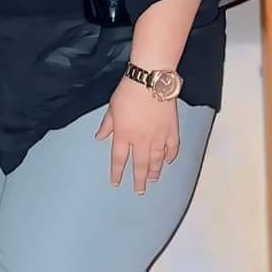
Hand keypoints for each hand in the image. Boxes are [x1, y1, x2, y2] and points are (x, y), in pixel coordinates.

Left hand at [95, 76, 179, 194]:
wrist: (150, 80)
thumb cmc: (128, 92)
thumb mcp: (112, 108)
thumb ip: (107, 125)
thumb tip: (99, 137)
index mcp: (123, 135)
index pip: (119, 159)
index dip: (117, 173)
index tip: (116, 183)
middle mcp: (141, 140)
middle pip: (140, 165)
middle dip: (139, 180)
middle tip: (139, 191)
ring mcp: (158, 136)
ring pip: (157, 160)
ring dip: (155, 171)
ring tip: (153, 179)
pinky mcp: (171, 130)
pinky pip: (172, 148)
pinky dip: (170, 156)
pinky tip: (168, 161)